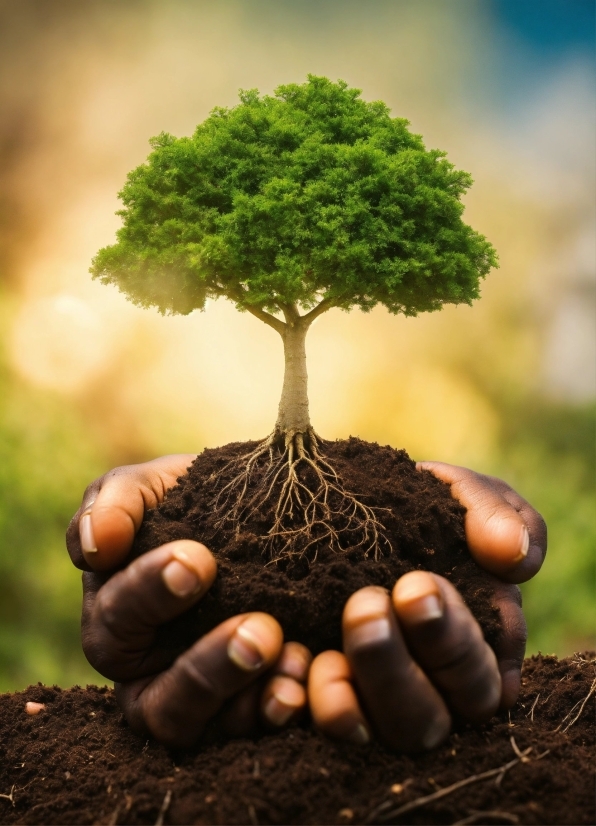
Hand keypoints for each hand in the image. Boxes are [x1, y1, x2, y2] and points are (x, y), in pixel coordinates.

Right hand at [66, 456, 310, 746]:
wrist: (264, 509)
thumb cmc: (195, 500)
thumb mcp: (156, 486)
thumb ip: (116, 501)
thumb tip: (95, 546)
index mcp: (116, 619)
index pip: (117, 621)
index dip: (149, 594)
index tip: (199, 559)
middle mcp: (148, 676)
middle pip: (155, 700)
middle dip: (206, 667)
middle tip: (260, 630)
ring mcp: (200, 703)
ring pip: (202, 728)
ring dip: (243, 697)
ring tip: (290, 653)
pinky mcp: (247, 711)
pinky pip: (254, 731)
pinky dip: (278, 710)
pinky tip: (306, 680)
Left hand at [308, 462, 546, 751]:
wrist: (341, 502)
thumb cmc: (419, 505)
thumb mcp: (462, 495)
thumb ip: (498, 515)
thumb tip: (512, 556)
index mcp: (476, 653)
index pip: (478, 681)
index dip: (452, 642)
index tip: (415, 587)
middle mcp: (428, 693)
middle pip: (425, 721)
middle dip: (395, 669)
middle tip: (364, 605)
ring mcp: (372, 704)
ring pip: (370, 735)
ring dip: (350, 699)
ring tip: (324, 649)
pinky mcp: (321, 700)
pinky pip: (314, 728)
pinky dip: (304, 706)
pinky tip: (292, 668)